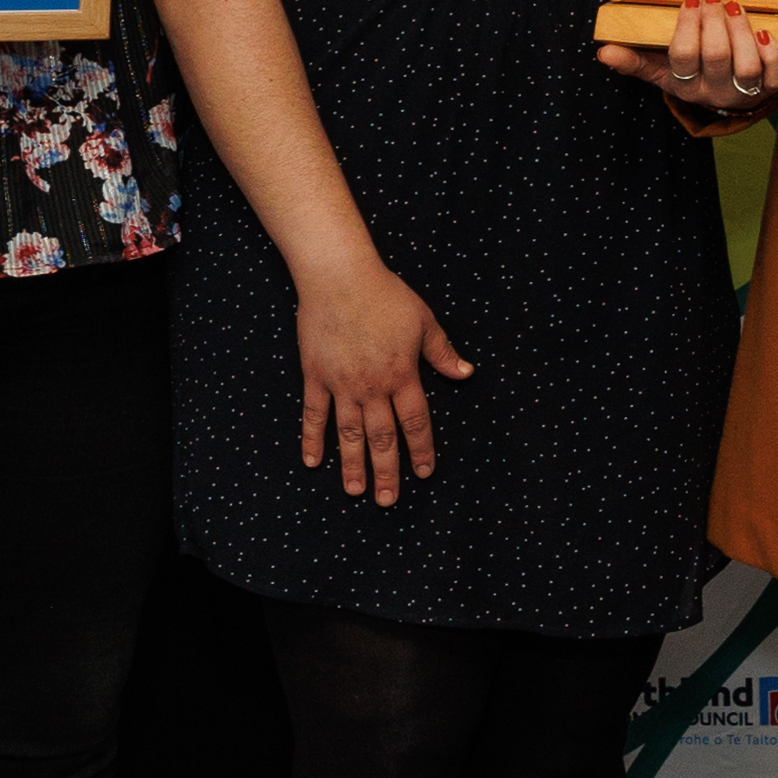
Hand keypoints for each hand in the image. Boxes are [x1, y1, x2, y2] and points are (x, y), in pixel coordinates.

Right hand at [295, 254, 470, 502]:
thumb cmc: (386, 295)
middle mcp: (372, 386)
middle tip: (387, 500)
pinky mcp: (315, 376)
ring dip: (352, 465)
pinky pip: (313, 415)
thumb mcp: (424, 321)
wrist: (339, 278)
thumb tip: (466, 373)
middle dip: (386, 471)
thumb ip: (443, 353)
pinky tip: (312, 462)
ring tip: (354, 491)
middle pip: (382, 437)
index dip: (421, 449)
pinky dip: (312, 439)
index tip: (424, 473)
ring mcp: (341, 384)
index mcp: (402, 374)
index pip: (415, 422)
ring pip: (348, 433)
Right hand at [598, 0, 777, 118]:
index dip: (687, 28)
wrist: (725, 94)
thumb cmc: (689, 73)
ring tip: (734, 7)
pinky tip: (764, 31)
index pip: (682, 58)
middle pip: (716, 56)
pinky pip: (775, 77)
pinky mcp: (770, 90)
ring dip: (742, 32)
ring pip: (746, 66)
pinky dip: (772, 54)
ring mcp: (744, 92)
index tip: (690, 0)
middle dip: (714, 22)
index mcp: (684, 85)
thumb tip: (603, 51)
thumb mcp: (660, 70)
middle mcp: (714, 92)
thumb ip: (633, 60)